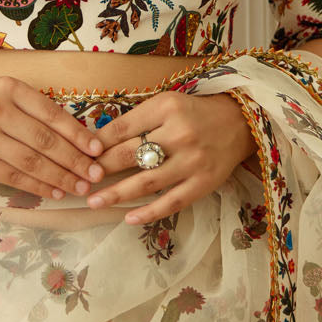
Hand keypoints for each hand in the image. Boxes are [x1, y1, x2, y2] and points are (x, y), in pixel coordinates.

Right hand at [0, 75, 105, 201]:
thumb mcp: (2, 95)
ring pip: (32, 162)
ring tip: (80, 187)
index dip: (78, 134)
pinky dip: (38, 186)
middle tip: (96, 174)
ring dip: (60, 177)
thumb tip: (76, 137)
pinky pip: (15, 177)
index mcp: (10, 88)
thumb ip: (32, 110)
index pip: (52, 114)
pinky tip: (54, 191)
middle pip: (45, 141)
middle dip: (75, 161)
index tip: (97, 150)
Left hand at [85, 91, 256, 224]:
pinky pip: (172, 201)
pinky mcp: (204, 183)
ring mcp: (193, 161)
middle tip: (81, 181)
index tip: (81, 156)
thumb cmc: (195, 113)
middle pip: (131, 154)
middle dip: (102, 170)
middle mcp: (180, 133)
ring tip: (94, 201)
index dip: (99, 144)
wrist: (240, 123)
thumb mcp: (166, 104)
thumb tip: (98, 141)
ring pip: (147, 181)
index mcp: (167, 107)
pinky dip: (149, 212)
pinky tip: (129, 217)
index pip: (123, 128)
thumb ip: (137, 120)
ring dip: (117, 193)